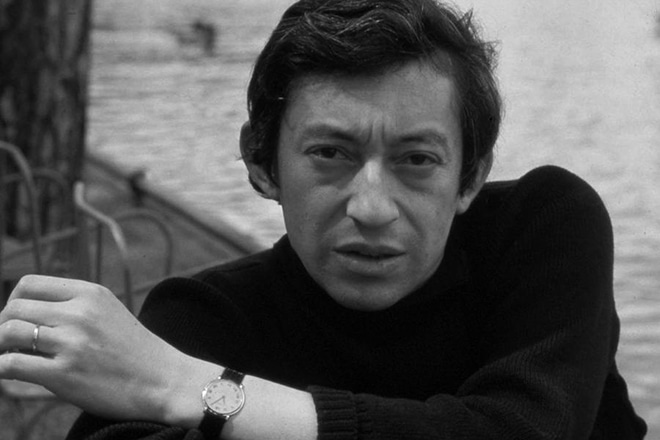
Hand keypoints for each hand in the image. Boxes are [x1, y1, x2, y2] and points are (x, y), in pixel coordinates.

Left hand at [0, 274, 199, 422]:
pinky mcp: (64, 374)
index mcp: (90, 293)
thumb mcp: (109, 313)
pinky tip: (10, 374)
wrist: (164, 381)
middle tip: (11, 343)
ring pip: (8, 333)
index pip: (29, 284)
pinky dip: (1, 369)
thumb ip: (75, 306)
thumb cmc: (134, 351)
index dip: (14, 301)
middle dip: (4, 326)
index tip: (19, 320)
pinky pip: (10, 365)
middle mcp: (79, 313)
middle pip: (14, 308)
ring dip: (1, 347)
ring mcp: (72, 343)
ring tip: (10, 357)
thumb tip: (26, 311)